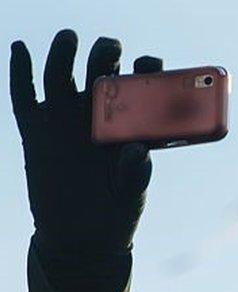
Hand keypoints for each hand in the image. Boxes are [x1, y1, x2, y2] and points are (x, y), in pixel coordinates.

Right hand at [10, 30, 161, 256]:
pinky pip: (24, 94)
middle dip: (106, 52)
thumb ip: (136, 174)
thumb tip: (136, 150)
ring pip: (62, 72)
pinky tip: (19, 48)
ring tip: (70, 38)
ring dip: (65, 50)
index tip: (150, 64)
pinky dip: (20, 69)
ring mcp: (65, 119)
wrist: (81, 239)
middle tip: (110, 49)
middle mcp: (97, 114)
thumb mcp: (131, 197)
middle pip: (100, 68)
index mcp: (130, 123)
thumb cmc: (115, 213)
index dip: (147, 69)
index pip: (141, 85)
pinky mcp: (36, 130)